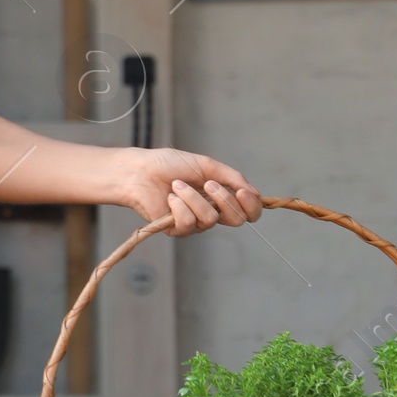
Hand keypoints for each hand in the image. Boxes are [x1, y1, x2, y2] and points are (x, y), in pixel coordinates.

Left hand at [120, 149, 260, 234]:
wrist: (140, 171)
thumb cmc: (169, 165)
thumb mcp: (207, 165)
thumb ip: (232, 178)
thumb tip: (255, 192)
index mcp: (220, 197)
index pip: (248, 211)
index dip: (252, 205)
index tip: (244, 192)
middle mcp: (211, 212)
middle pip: (237, 219)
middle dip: (225, 199)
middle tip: (208, 184)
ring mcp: (195, 223)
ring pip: (211, 219)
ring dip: (194, 198)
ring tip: (177, 185)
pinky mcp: (177, 230)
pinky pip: (189, 223)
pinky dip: (179, 205)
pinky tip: (169, 197)